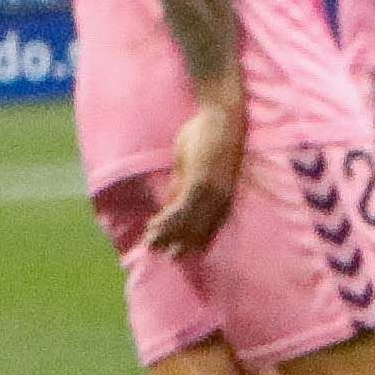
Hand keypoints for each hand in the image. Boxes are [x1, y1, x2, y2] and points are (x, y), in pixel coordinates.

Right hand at [157, 85, 248, 263]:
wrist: (221, 117)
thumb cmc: (209, 136)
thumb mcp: (194, 166)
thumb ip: (184, 184)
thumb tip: (172, 200)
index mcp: (223, 194)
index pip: (208, 225)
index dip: (192, 239)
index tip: (177, 251)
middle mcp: (221, 197)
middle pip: (199, 228)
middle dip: (180, 243)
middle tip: (163, 256)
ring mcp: (212, 190)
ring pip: (189, 221)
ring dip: (169, 234)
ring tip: (151, 244)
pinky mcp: (201, 181)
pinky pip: (183, 207)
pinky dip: (168, 219)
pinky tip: (155, 226)